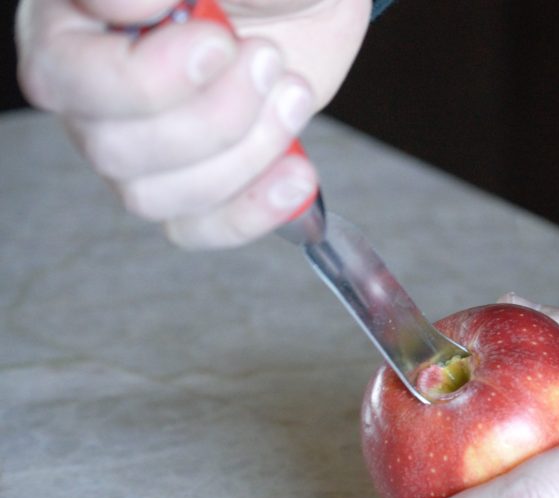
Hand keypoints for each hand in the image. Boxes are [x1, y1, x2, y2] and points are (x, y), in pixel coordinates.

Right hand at [15, 0, 370, 247]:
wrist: (307, 0)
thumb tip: (133, 9)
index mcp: (72, 16)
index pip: (64, 74)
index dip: (149, 78)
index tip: (218, 40)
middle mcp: (90, 87)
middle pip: (114, 149)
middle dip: (214, 116)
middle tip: (268, 58)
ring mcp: (137, 143)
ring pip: (152, 196)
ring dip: (243, 155)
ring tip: (294, 94)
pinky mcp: (190, 180)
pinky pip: (195, 228)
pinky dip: (252, 210)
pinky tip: (297, 175)